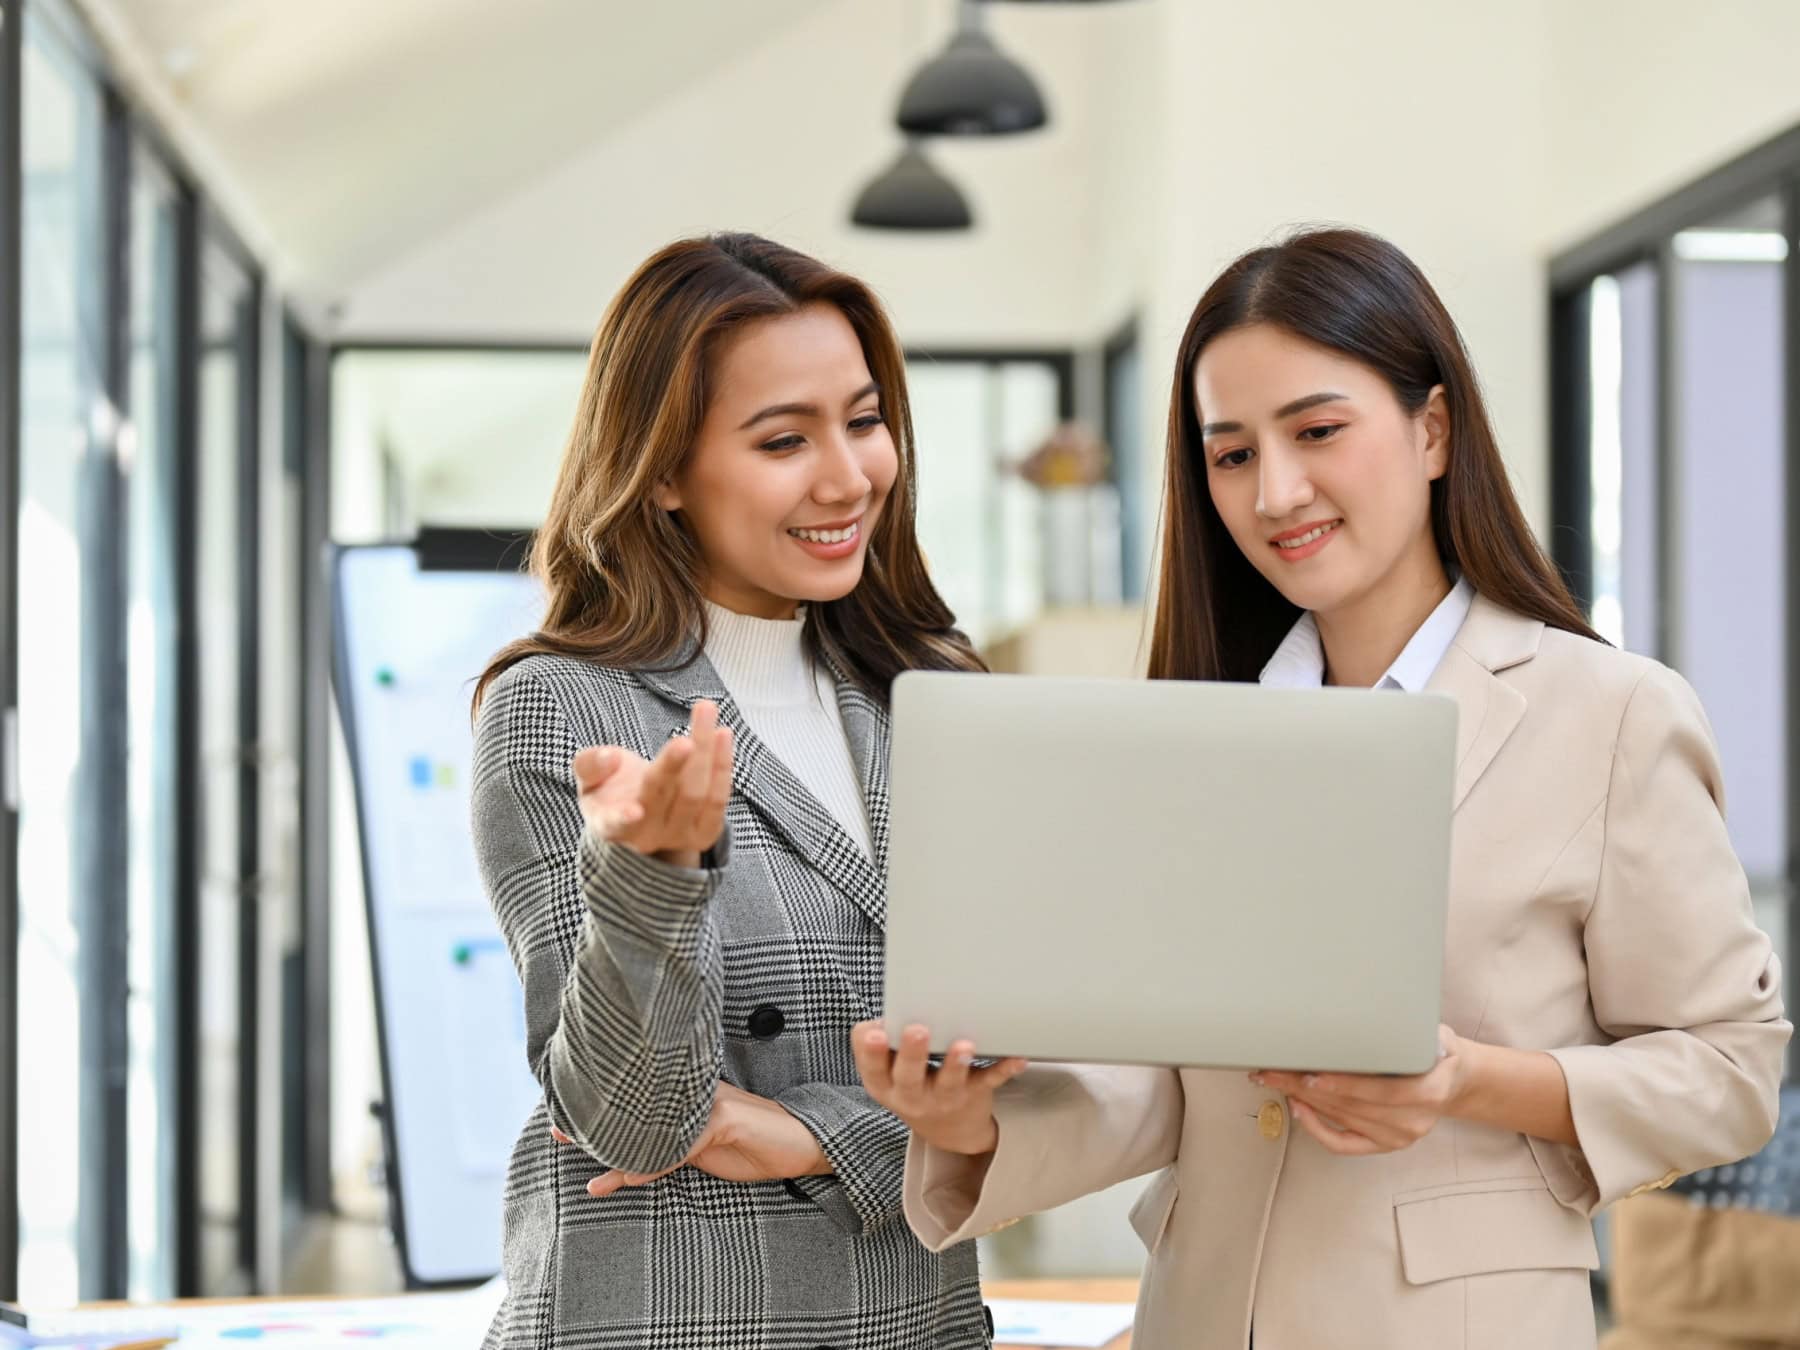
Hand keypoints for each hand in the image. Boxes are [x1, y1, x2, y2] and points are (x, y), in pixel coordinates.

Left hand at [550, 1083, 829, 1197]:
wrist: (806, 1142)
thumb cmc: (758, 1143)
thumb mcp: (709, 1147)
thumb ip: (675, 1146)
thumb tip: (638, 1159)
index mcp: (690, 1097)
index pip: (642, 1100)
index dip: (607, 1105)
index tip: (570, 1111)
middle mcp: (694, 1095)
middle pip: (637, 1105)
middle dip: (595, 1117)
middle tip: (554, 1126)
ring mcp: (706, 1106)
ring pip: (649, 1125)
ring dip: (611, 1143)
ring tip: (574, 1150)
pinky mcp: (720, 1123)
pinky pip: (674, 1148)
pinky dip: (645, 1166)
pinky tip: (619, 1178)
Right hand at [572, 699, 732, 868]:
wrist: (641, 814)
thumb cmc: (611, 791)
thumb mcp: (589, 778)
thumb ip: (590, 765)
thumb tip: (610, 757)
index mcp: (611, 825)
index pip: (617, 824)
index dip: (623, 817)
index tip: (634, 810)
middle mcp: (646, 837)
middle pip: (663, 796)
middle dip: (674, 764)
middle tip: (685, 738)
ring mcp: (678, 837)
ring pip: (696, 794)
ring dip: (705, 751)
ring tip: (706, 710)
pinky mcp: (706, 833)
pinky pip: (718, 798)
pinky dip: (722, 764)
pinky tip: (723, 733)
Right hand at [851, 1021, 1028, 1156]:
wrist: (950, 1130)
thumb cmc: (914, 1085)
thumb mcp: (889, 1074)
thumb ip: (883, 1047)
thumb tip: (887, 1017)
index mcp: (885, 1085)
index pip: (871, 1069)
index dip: (870, 1051)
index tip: (875, 1032)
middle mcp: (911, 1096)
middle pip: (908, 1077)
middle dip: (912, 1053)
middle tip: (917, 1029)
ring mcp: (944, 1098)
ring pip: (949, 1083)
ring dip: (956, 1064)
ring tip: (963, 1045)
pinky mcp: (974, 1094)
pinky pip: (989, 1082)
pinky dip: (1004, 1069)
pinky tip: (1017, 1058)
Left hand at [1252, 1024, 1469, 1156]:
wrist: (1455, 1081)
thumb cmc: (1437, 1051)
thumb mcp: (1434, 1033)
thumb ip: (1408, 1029)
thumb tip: (1370, 1006)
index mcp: (1430, 1091)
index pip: (1381, 1091)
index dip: (1343, 1085)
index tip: (1311, 1073)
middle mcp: (1414, 1120)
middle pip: (1351, 1106)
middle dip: (1307, 1086)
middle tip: (1274, 1069)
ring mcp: (1398, 1136)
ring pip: (1342, 1120)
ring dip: (1305, 1099)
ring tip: (1278, 1080)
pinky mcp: (1384, 1145)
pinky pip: (1344, 1144)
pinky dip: (1316, 1127)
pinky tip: (1298, 1108)